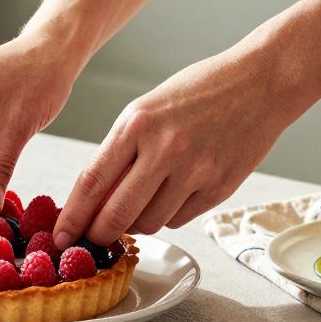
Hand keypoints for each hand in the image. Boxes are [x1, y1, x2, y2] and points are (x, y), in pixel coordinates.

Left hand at [53, 49, 302, 248]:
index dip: (72, 217)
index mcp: (137, 125)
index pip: (92, 183)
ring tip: (139, 205)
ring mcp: (195, 172)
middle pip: (117, 215)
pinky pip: (179, 220)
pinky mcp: (220, 188)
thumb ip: (119, 152)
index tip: (60, 236)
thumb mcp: (146, 109)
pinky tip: (171, 195)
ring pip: (149, 223)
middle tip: (92, 238)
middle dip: (99, 234)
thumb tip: (93, 200)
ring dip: (136, 224)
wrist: (261, 82)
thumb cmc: (197, 92)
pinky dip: (167, 216)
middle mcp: (164, 150)